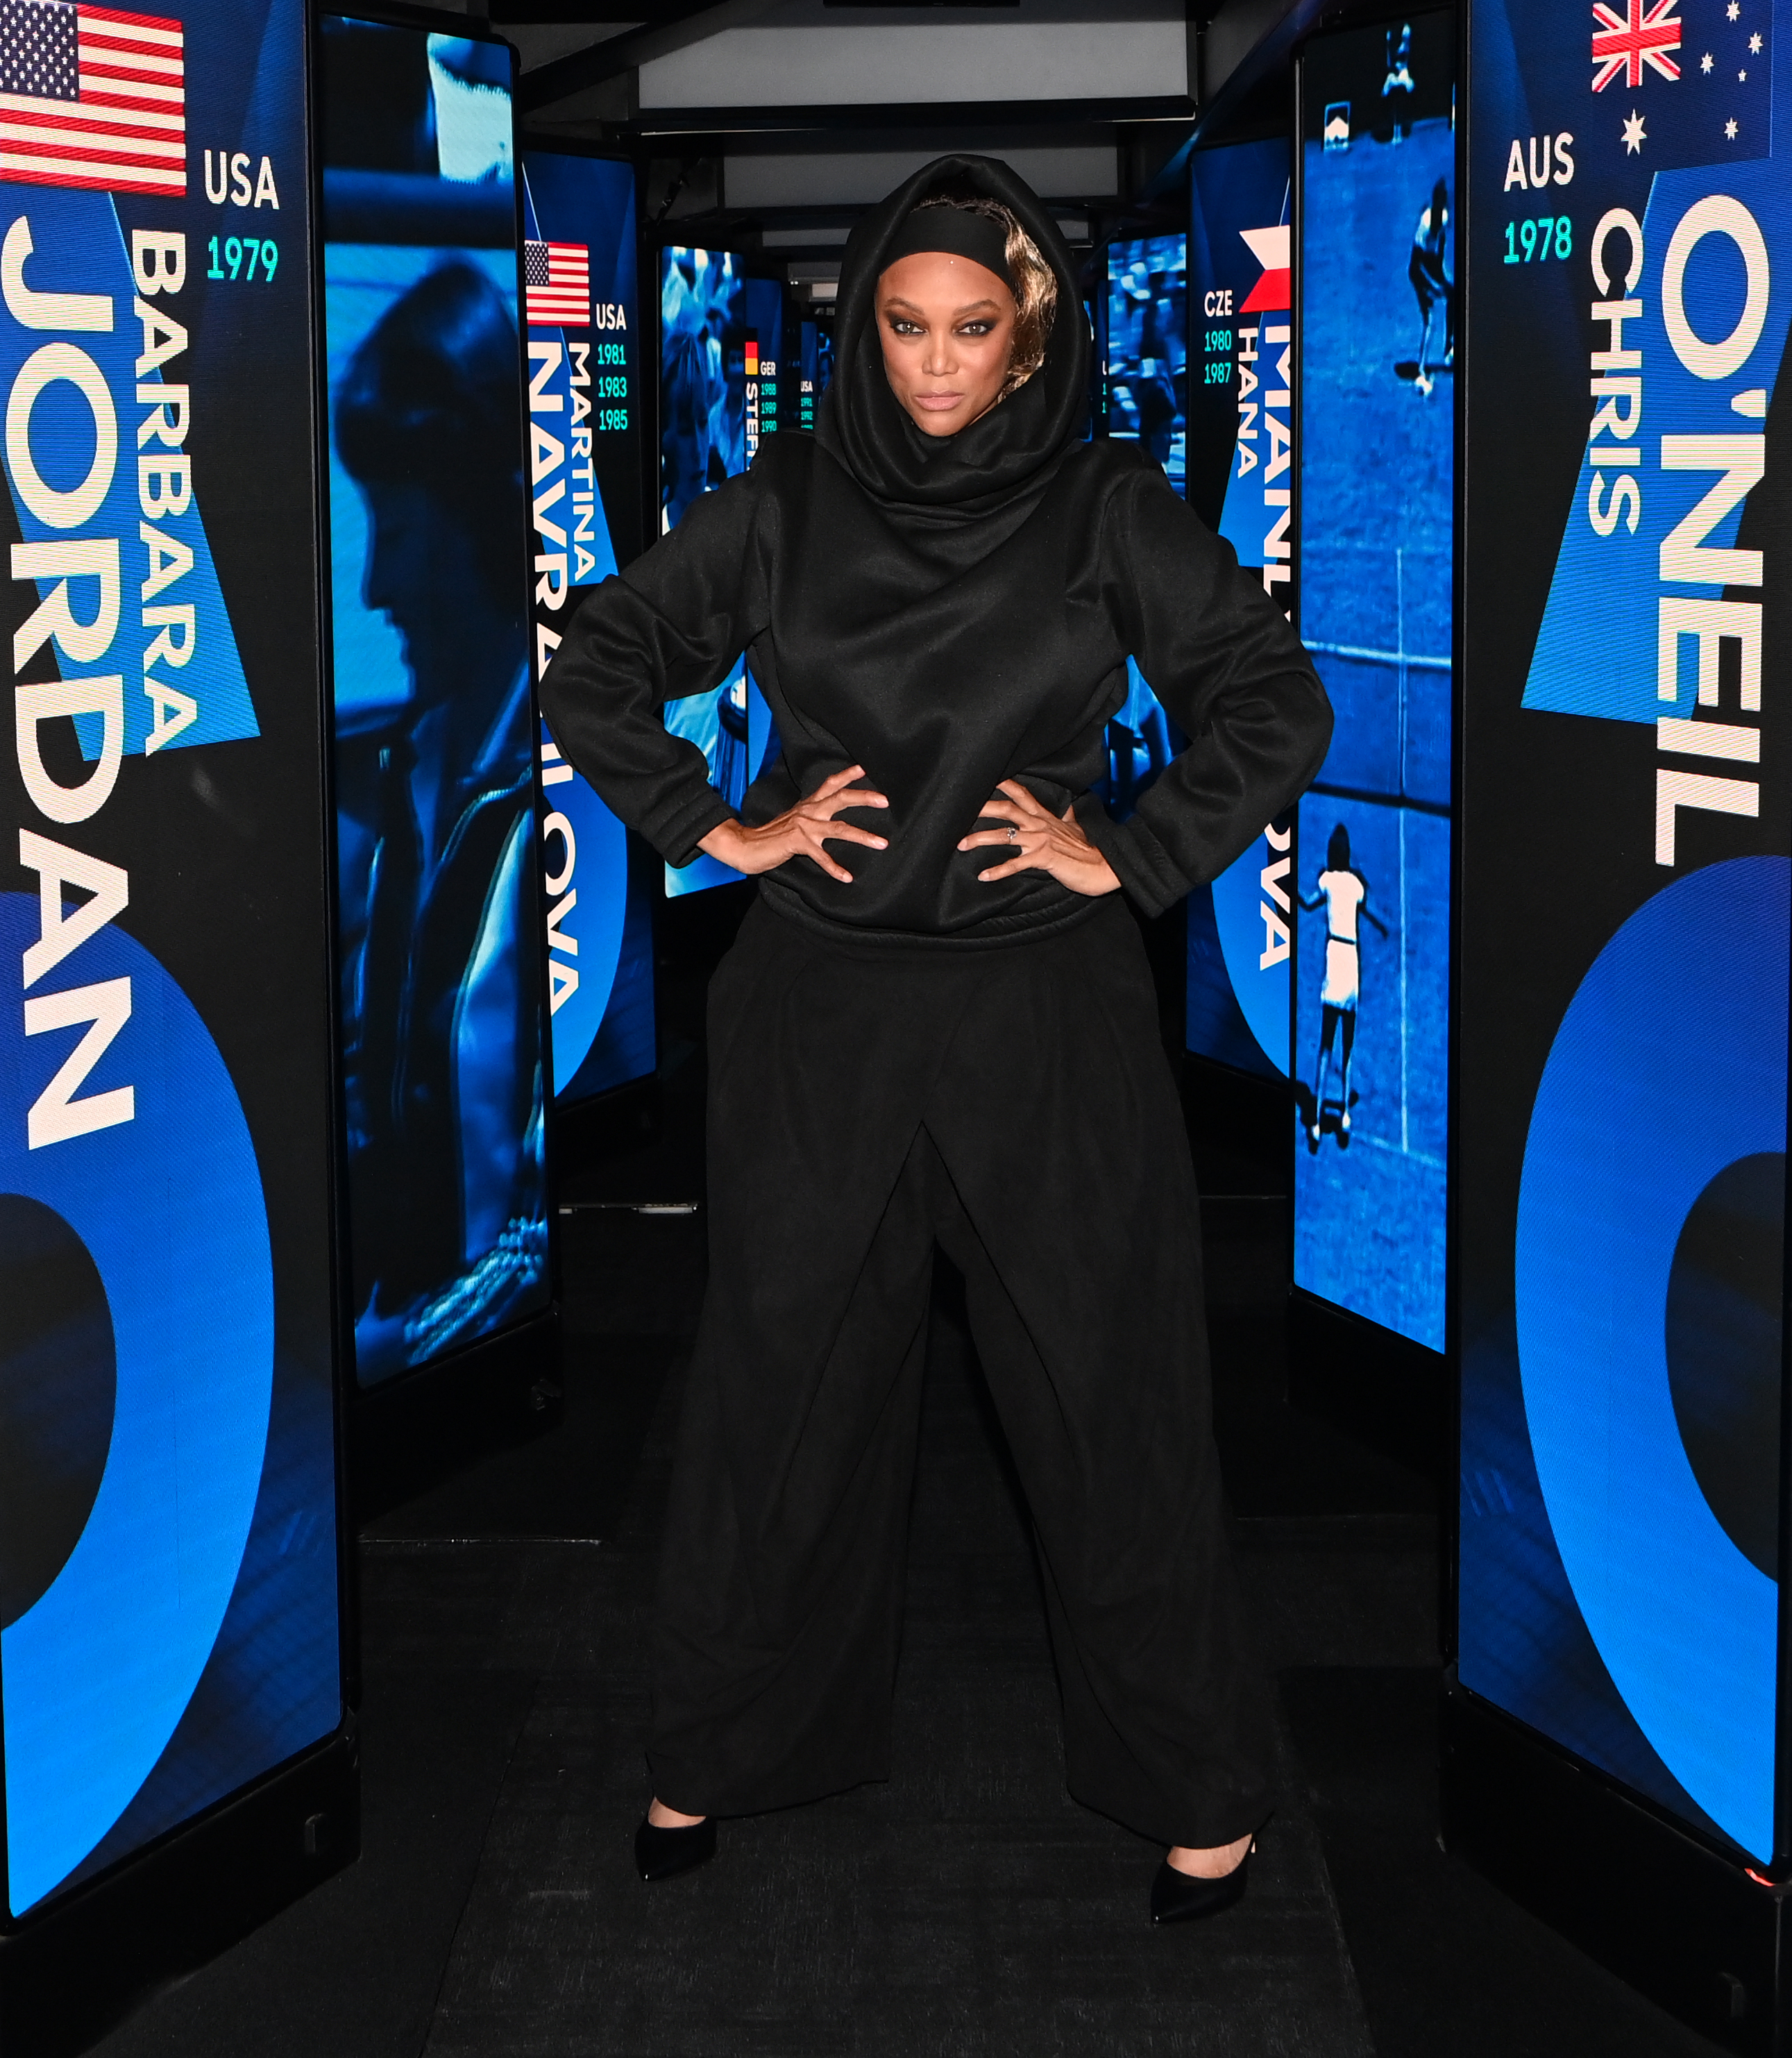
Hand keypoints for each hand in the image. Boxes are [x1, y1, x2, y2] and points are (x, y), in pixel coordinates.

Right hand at [698, 764, 888, 883]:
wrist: (745, 846)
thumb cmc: (770, 837)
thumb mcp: (794, 822)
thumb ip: (811, 819)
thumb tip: (829, 823)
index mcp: (807, 805)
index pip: (830, 784)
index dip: (847, 775)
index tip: (864, 768)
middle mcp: (808, 811)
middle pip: (841, 798)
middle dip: (864, 797)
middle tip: (885, 801)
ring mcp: (804, 826)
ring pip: (840, 829)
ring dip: (863, 836)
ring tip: (882, 843)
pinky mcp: (797, 843)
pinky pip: (821, 857)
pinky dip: (835, 868)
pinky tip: (846, 877)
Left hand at [957, 779, 1120, 896]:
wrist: (1105, 866)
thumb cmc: (1090, 850)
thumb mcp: (1076, 828)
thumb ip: (1067, 817)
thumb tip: (1067, 805)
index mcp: (1046, 817)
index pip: (1022, 794)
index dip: (1003, 785)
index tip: (984, 778)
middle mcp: (1040, 825)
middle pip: (1007, 809)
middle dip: (981, 809)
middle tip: (957, 812)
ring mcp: (1041, 841)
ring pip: (1005, 836)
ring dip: (980, 839)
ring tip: (961, 845)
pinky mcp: (1044, 858)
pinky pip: (1016, 864)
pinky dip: (998, 871)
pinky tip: (984, 876)